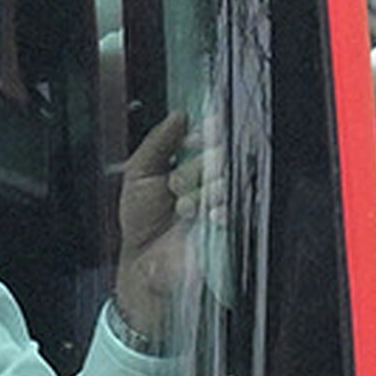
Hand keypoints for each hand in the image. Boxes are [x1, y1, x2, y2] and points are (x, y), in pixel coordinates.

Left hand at [113, 107, 213, 346]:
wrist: (144, 261)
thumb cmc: (142, 219)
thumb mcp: (139, 173)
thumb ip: (157, 142)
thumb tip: (179, 114)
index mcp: (192, 159)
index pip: (210, 134)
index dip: (205, 134)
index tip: (191, 144)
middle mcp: (210, 175)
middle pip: (220, 154)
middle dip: (197, 168)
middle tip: (176, 185)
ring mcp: (222, 199)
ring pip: (227, 178)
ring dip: (203, 191)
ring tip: (182, 207)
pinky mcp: (231, 221)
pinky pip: (236, 205)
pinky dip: (219, 209)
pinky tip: (206, 216)